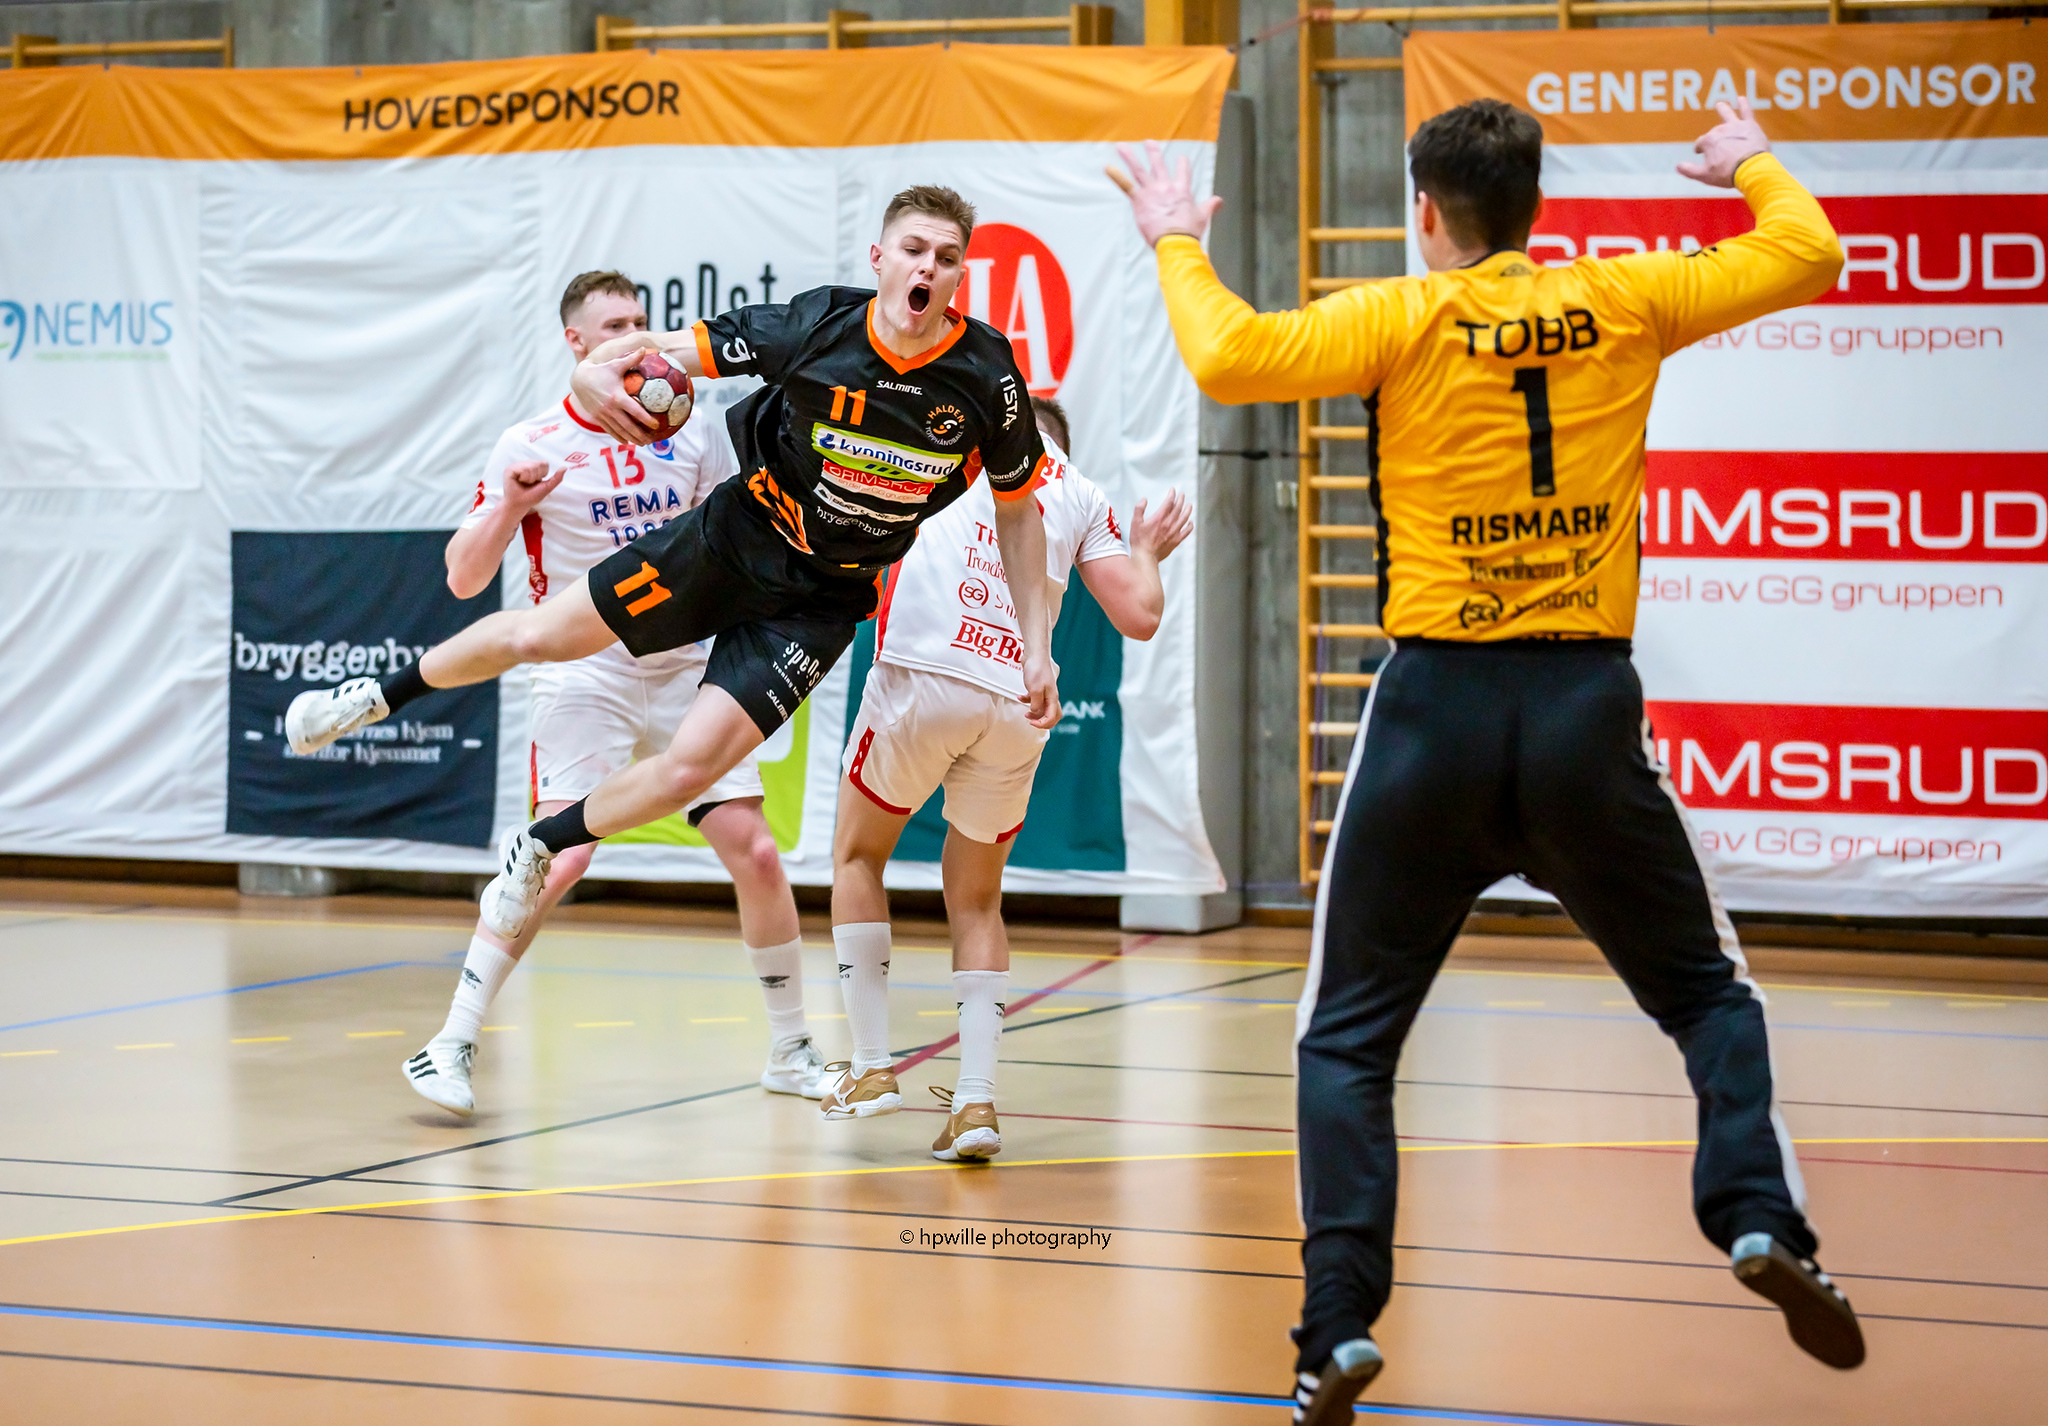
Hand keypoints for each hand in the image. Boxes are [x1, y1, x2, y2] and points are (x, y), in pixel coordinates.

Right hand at [502, 458, 563, 514]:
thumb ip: (556, 478)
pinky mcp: (509, 469)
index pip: (544, 463)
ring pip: (530, 466)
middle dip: (536, 476)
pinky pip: (522, 469)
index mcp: (532, 467)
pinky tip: (519, 481)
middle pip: (538, 464)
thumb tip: (565, 468)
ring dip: (530, 478)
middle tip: (529, 483)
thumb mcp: (547, 487)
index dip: (543, 474)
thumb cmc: (532, 496)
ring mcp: (516, 466)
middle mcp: (524, 464)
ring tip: (524, 483)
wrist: (520, 504)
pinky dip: (524, 478)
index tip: (536, 482)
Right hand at [571, 350, 660, 444]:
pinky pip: (610, 430)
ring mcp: (602, 415)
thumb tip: (645, 349)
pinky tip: (628, 441)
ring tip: (643, 443)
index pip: (635, 411)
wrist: (579, 379)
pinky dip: (619, 437)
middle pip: (628, 426)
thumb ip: (631, 359)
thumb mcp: (616, 364)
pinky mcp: (597, 418)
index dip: (646, 419)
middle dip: (640, 435)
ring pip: (619, 431)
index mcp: (617, 397)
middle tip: (653, 440)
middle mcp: (609, 408)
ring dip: (631, 439)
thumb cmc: (601, 370)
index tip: (657, 425)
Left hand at [1021, 652, 1060, 730]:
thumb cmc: (1037, 670)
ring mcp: (1046, 691)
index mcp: (1052, 698)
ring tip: (1025, 713)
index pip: (1051, 717)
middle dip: (1042, 721)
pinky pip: (1036, 698)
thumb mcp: (1035, 690)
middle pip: (1052, 715)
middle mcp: (1051, 696)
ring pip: (1043, 708)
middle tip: (1032, 722)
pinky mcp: (1039, 686)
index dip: (1042, 724)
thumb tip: (1034, 712)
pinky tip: (1020, 697)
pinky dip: (1028, 700)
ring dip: (1034, 712)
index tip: (1031, 723)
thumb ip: (1035, 704)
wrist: (1035, 654)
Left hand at [1107, 140, 1222, 247]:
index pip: (1183, 171)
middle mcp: (1166, 186)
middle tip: (1148, 142)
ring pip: (1139, 170)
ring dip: (1130, 157)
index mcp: (1182, 190)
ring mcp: (1152, 191)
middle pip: (1158, 165)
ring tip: (1121, 146)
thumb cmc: (1189, 231)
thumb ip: (1210, 206)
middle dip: (1153, 153)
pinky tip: (1107, 168)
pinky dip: (1117, 177)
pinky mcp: (1140, 200)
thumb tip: (1219, 200)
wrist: (1175, 240)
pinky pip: (1126, 186)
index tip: (1181, 159)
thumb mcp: (1203, 216)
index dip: (1182, 164)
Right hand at [1127, 488, 1193, 563]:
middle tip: (1182, 495)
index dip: (1171, 495)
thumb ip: (1139, 509)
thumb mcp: (1135, 523)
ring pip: (1184, 518)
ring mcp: (1174, 532)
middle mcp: (1169, 524)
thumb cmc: (1139, 541)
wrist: (1146, 557)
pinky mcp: (1176, 541)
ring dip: (1187, 510)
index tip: (1173, 490)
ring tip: (1190, 505)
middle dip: (1181, 500)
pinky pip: (1186, 532)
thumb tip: (1144, 500)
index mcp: (1159, 518)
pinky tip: (1191, 523)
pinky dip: (1190, 526)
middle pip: (1178, 508)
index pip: (1168, 502)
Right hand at [1677, 98, 1770, 187]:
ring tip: (1720, 104)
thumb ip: (1689, 170)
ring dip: (1722, 109)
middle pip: (1713, 132)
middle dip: (1712, 138)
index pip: (1700, 143)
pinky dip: (1743, 105)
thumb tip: (1677, 166)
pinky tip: (1741, 99)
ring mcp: (1735, 126)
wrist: (1751, 168)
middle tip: (1714, 146)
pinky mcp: (1749, 125)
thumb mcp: (1705, 176)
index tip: (1700, 153)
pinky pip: (1746, 112)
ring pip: (1727, 114)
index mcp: (1708, 141)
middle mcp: (1720, 130)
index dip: (1699, 149)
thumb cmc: (1727, 173)